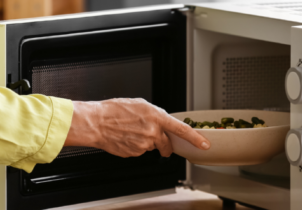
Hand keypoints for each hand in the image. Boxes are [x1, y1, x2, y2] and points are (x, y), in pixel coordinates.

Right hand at [64, 98, 210, 157]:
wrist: (97, 122)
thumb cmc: (114, 110)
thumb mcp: (140, 104)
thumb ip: (155, 114)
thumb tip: (162, 122)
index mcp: (156, 117)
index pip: (182, 130)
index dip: (195, 138)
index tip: (204, 144)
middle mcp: (152, 132)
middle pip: (166, 144)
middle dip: (165, 145)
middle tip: (155, 139)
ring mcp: (143, 145)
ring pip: (151, 147)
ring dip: (145, 141)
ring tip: (131, 131)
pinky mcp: (134, 153)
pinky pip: (139, 151)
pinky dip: (135, 146)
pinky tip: (126, 137)